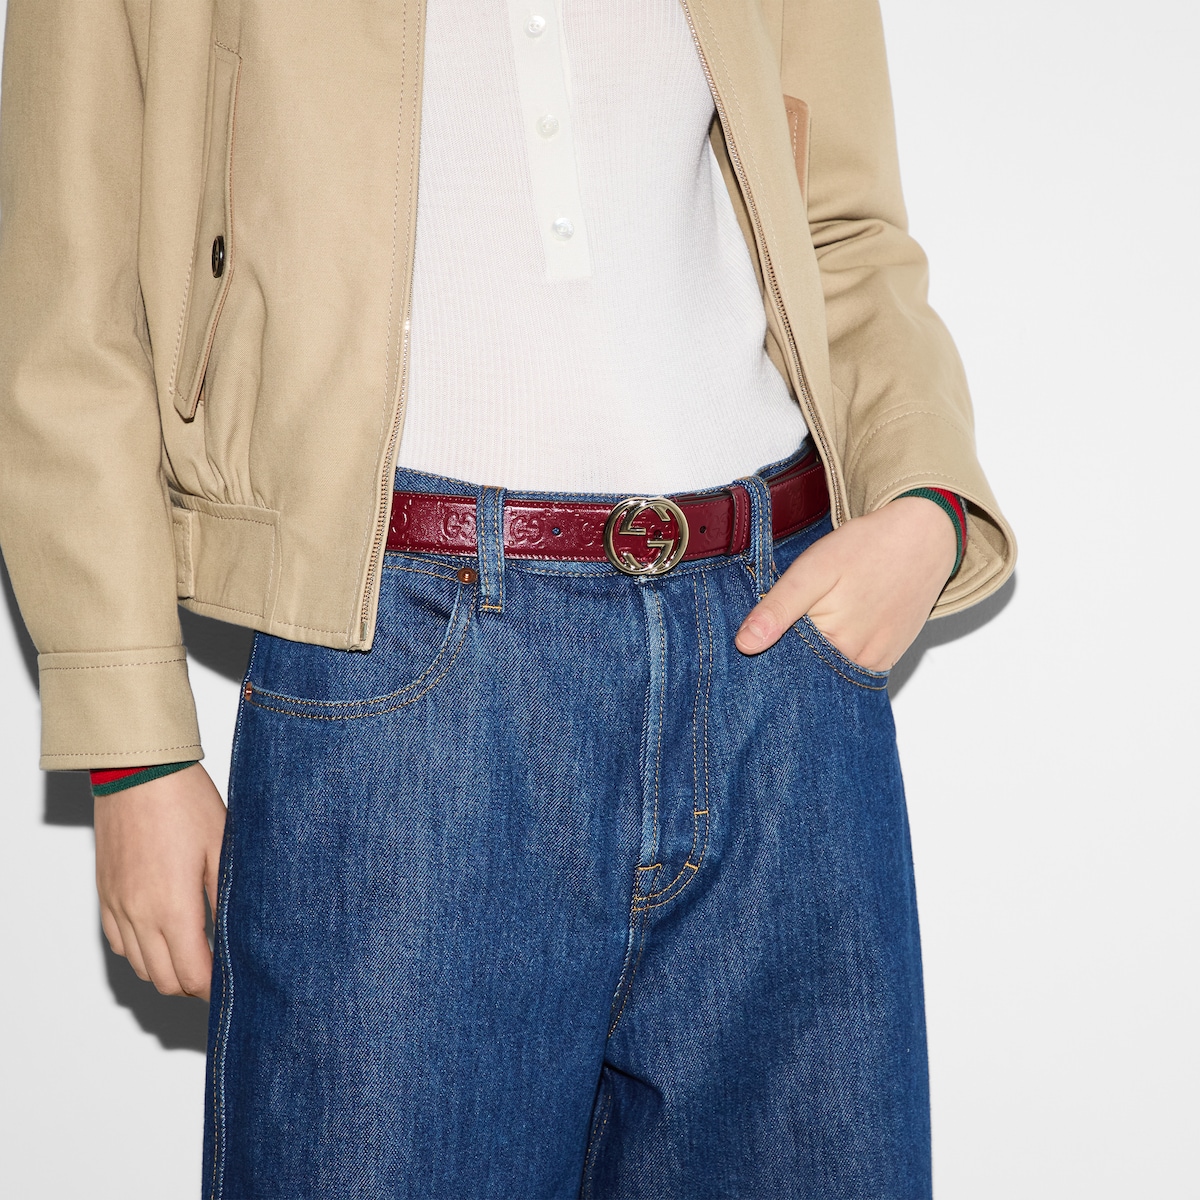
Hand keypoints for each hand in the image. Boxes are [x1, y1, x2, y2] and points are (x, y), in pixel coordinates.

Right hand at [94, 763, 225, 998]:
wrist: (138, 772)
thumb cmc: (185, 803)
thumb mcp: (223, 849)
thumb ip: (226, 899)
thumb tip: (238, 935)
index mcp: (172, 907)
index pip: (191, 975)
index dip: (214, 988)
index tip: (233, 985)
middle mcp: (139, 914)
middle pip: (163, 980)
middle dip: (193, 985)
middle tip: (219, 972)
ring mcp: (118, 906)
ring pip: (140, 966)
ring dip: (167, 970)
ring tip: (197, 955)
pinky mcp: (106, 894)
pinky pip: (118, 942)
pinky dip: (141, 952)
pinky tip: (165, 935)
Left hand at [735, 496, 957, 669]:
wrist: (925, 537)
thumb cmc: (868, 548)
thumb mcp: (814, 569)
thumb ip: (778, 608)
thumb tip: (745, 644)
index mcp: (833, 642)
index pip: (781, 664)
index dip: (764, 648)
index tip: (752, 636)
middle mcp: (856, 662)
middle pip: (806, 671)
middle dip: (787, 654)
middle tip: (789, 618)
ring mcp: (874, 663)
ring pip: (828, 671)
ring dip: (812, 655)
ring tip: (814, 620)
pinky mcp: (886, 659)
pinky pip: (850, 668)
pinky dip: (835, 655)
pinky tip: (834, 629)